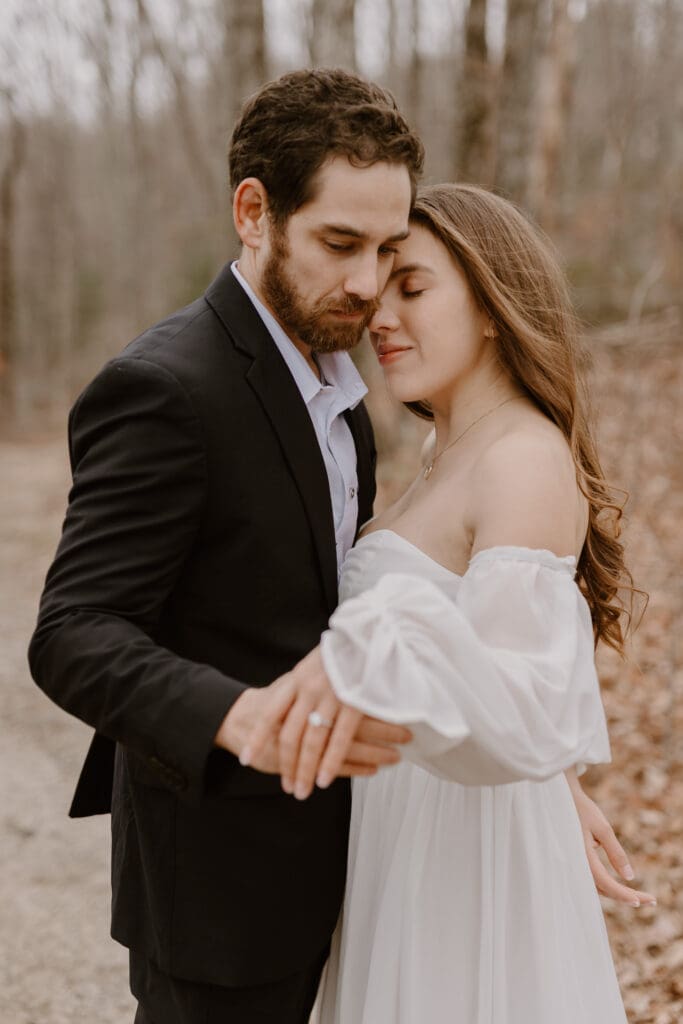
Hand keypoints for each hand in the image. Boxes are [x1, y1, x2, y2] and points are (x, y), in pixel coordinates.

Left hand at [241, 646, 411, 798]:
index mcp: (296, 678)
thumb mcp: (313, 664)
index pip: (269, 713)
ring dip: (305, 770)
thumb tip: (285, 706)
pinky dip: (330, 763)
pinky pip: (339, 739)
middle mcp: (308, 688)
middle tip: (286, 787)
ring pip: (311, 741)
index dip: (257, 737)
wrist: (371, 632)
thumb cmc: (343, 651)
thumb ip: (300, 686)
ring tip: (301, 791)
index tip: (246, 759)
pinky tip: (324, 780)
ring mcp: (331, 696)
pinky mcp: (354, 702)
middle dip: (286, 765)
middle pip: (289, 734)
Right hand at [566, 768, 655, 906]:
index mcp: (582, 856)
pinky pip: (592, 878)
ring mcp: (574, 863)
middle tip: (651, 900)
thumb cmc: (582, 810)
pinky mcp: (576, 859)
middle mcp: (576, 864)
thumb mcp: (602, 828)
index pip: (606, 883)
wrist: (561, 797)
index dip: (624, 895)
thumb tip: (629, 877)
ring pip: (597, 886)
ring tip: (639, 896)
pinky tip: (620, 885)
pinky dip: (607, 884)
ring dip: (617, 893)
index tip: (644, 901)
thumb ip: (616, 853)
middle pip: (603, 889)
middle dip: (627, 896)